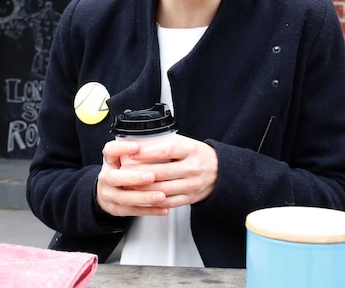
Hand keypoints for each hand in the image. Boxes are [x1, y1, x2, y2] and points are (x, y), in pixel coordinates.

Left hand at [96, 135, 218, 216]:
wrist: (220, 172)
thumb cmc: (197, 155)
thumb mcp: (185, 143)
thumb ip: (165, 142)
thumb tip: (139, 141)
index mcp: (190, 150)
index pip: (168, 150)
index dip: (149, 152)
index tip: (133, 152)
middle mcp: (193, 168)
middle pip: (163, 172)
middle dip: (140, 173)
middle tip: (124, 172)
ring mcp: (192, 184)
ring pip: (164, 189)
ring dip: (144, 189)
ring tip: (129, 186)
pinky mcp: (191, 198)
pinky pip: (170, 202)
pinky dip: (154, 201)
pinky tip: (143, 198)